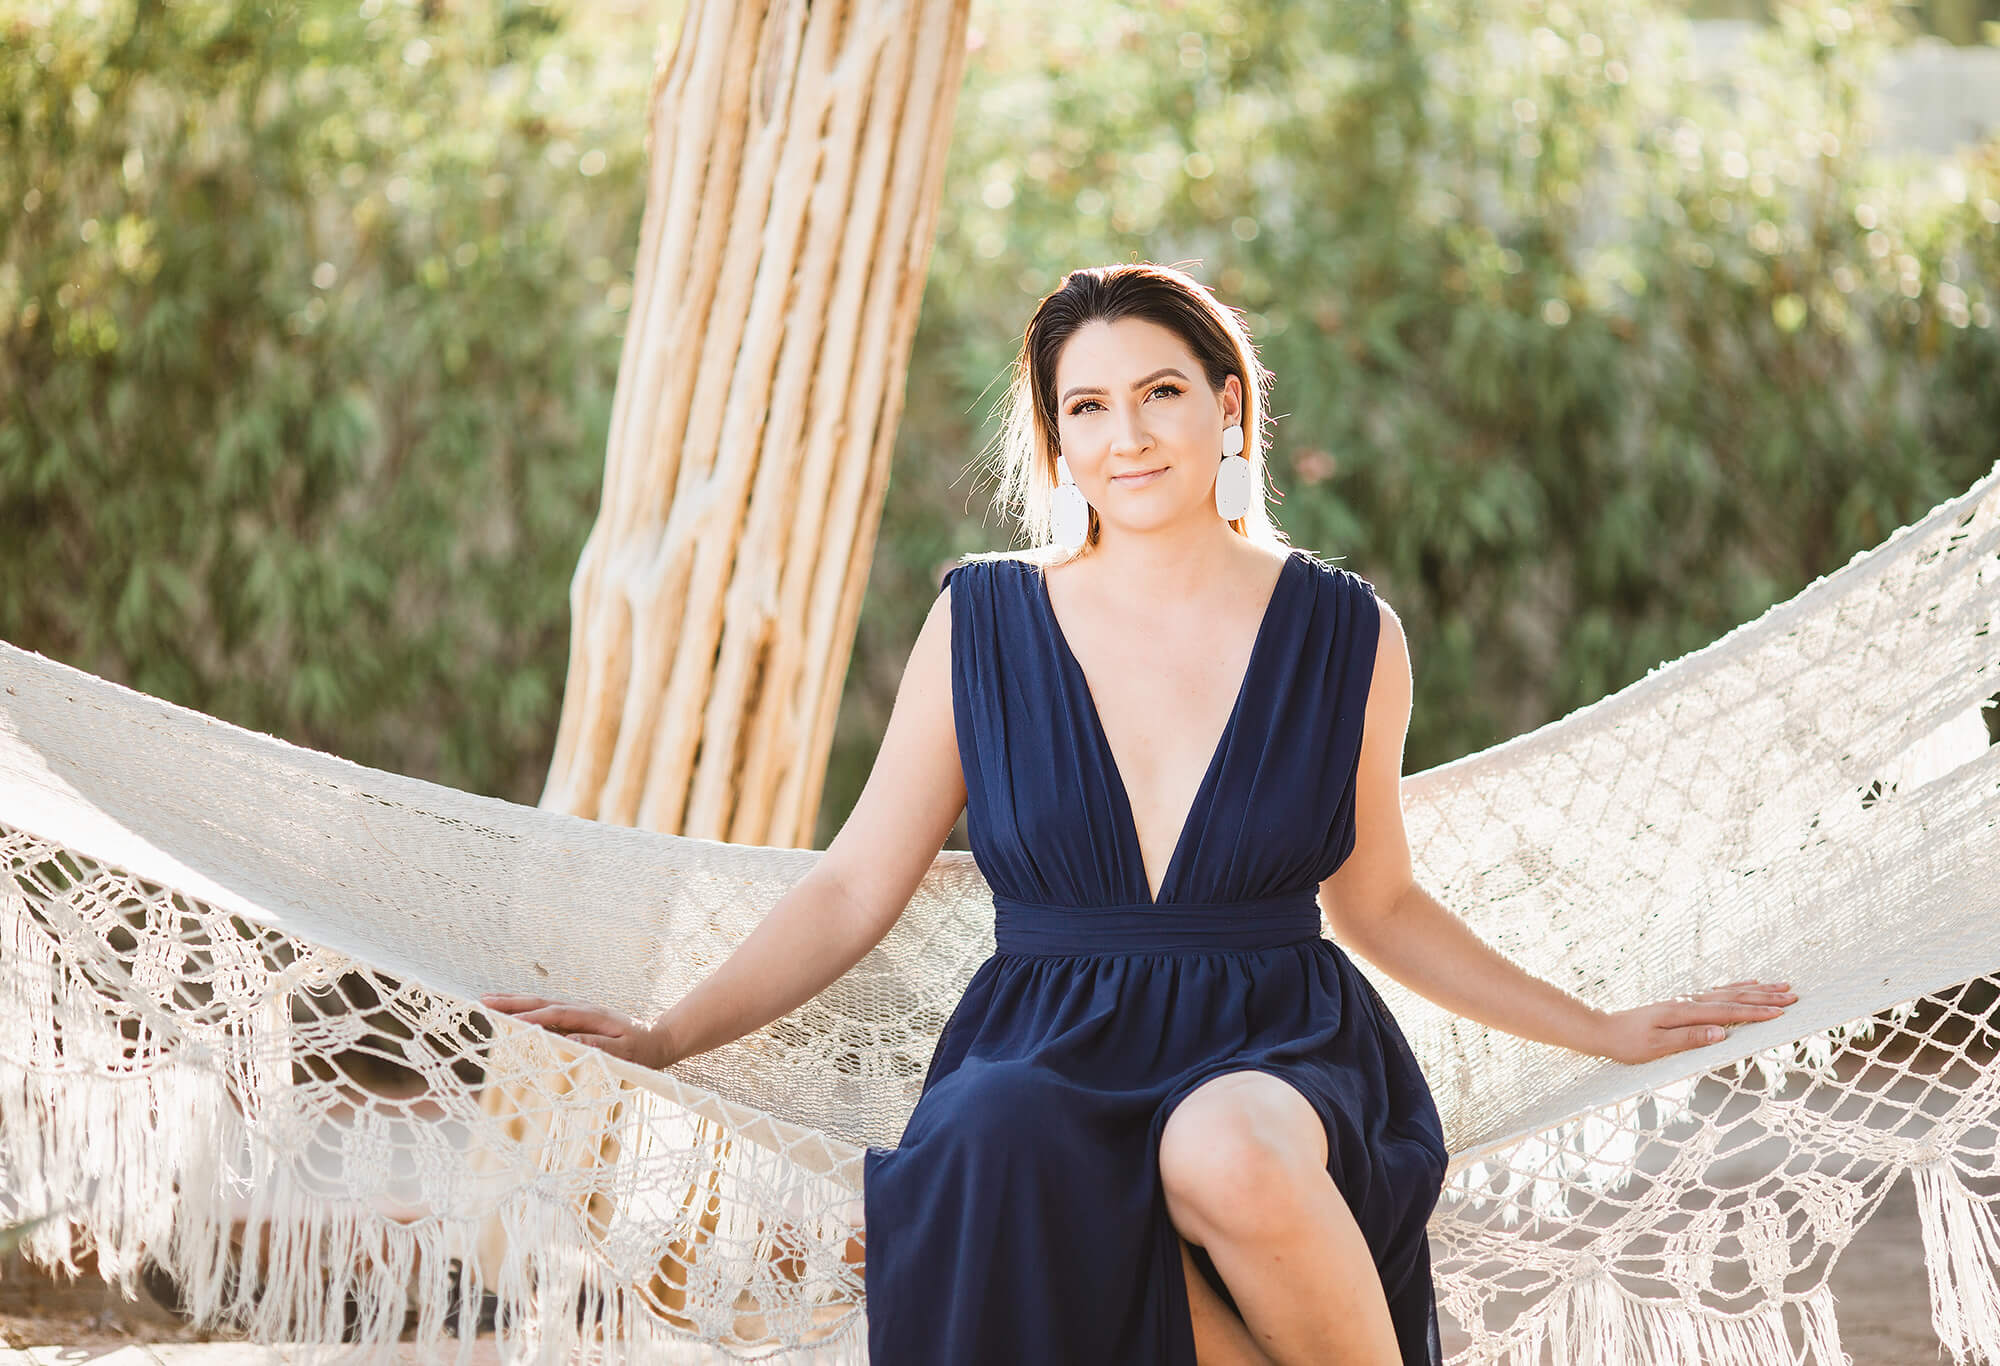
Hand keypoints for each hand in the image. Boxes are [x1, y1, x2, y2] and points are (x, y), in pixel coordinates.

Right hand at [480, 993, 675, 1069]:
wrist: (656, 1040)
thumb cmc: (642, 1051)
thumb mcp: (627, 1053)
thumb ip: (602, 1047)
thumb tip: (573, 1042)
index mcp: (593, 1017)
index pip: (558, 1016)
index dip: (534, 1019)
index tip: (509, 1021)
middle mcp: (581, 1010)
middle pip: (542, 1004)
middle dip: (513, 1002)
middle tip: (484, 1001)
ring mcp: (576, 1013)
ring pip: (541, 1005)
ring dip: (514, 1003)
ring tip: (488, 1002)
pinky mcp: (574, 1019)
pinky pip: (545, 1014)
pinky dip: (525, 1011)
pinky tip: (509, 1013)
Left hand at [1594, 979, 1796, 1063]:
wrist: (1604, 1030)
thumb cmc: (1628, 1043)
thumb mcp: (1657, 1047)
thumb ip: (1689, 1039)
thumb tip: (1721, 1034)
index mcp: (1685, 1013)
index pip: (1728, 1012)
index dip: (1756, 1012)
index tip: (1782, 1013)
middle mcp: (1688, 1002)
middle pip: (1734, 997)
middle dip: (1765, 997)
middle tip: (1794, 995)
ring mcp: (1686, 1000)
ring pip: (1729, 991)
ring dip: (1756, 989)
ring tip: (1781, 986)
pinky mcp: (1683, 1003)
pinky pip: (1717, 992)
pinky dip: (1736, 987)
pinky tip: (1747, 983)